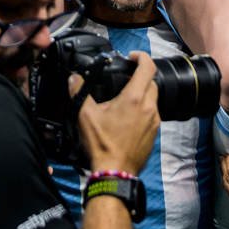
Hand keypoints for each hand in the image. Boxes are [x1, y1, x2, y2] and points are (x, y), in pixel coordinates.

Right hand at [75, 51, 159, 175]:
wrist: (115, 172)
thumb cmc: (102, 143)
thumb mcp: (86, 115)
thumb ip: (79, 92)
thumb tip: (73, 78)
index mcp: (134, 98)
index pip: (148, 67)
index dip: (141, 57)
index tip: (131, 57)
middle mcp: (149, 107)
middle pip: (151, 82)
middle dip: (141, 76)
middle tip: (126, 78)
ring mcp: (154, 121)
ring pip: (153, 98)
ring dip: (142, 93)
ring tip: (125, 98)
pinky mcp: (154, 133)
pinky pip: (152, 114)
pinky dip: (143, 109)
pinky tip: (128, 117)